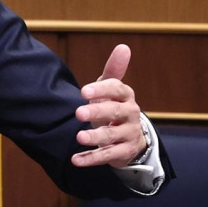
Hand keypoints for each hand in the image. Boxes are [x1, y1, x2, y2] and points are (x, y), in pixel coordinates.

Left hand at [71, 44, 147, 167]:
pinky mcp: (124, 152)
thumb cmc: (114, 107)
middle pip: (114, 112)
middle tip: (78, 113)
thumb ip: (114, 70)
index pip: (117, 89)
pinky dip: (91, 158)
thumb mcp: (112, 89)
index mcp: (125, 96)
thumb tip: (123, 46)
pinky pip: (107, 156)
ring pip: (112, 135)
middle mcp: (130, 114)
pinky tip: (76, 160)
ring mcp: (128, 134)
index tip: (83, 91)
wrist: (131, 138)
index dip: (101, 89)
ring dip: (95, 137)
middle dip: (97, 112)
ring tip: (79, 137)